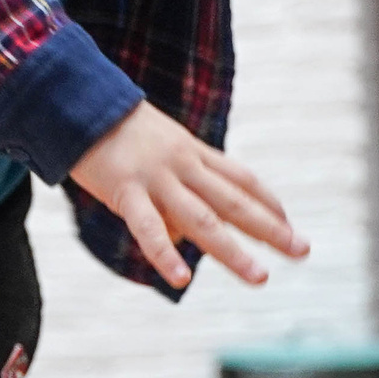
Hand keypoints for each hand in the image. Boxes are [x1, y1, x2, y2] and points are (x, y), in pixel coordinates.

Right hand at [69, 102, 307, 290]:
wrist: (76, 98)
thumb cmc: (111, 127)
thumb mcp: (153, 145)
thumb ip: (173, 185)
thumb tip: (182, 236)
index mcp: (191, 150)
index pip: (240, 178)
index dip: (267, 201)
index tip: (288, 223)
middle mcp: (182, 164)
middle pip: (235, 201)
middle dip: (271, 228)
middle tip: (302, 250)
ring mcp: (157, 177)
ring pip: (203, 220)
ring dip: (233, 251)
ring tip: (259, 277)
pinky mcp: (125, 190)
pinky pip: (148, 228)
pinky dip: (164, 255)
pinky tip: (180, 279)